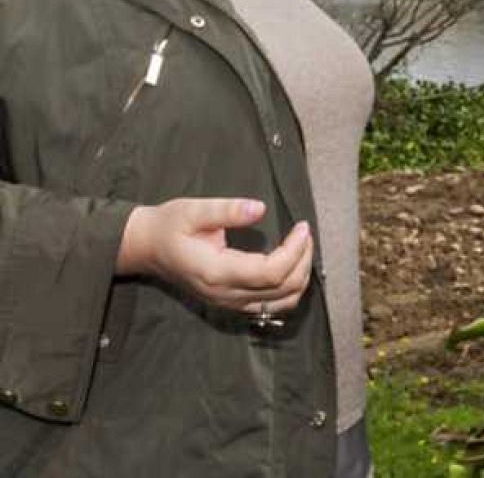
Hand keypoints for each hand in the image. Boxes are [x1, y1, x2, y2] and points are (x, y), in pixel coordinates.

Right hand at [117, 198, 314, 315]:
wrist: (147, 248)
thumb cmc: (168, 226)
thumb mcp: (193, 210)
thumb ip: (227, 210)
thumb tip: (259, 209)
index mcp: (216, 272)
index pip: (270, 272)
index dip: (294, 251)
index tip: (303, 227)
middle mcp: (224, 294)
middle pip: (282, 289)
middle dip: (303, 260)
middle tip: (305, 234)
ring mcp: (228, 303)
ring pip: (281, 302)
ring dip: (300, 276)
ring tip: (302, 247)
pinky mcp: (231, 303)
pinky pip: (271, 306)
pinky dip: (290, 288)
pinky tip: (291, 264)